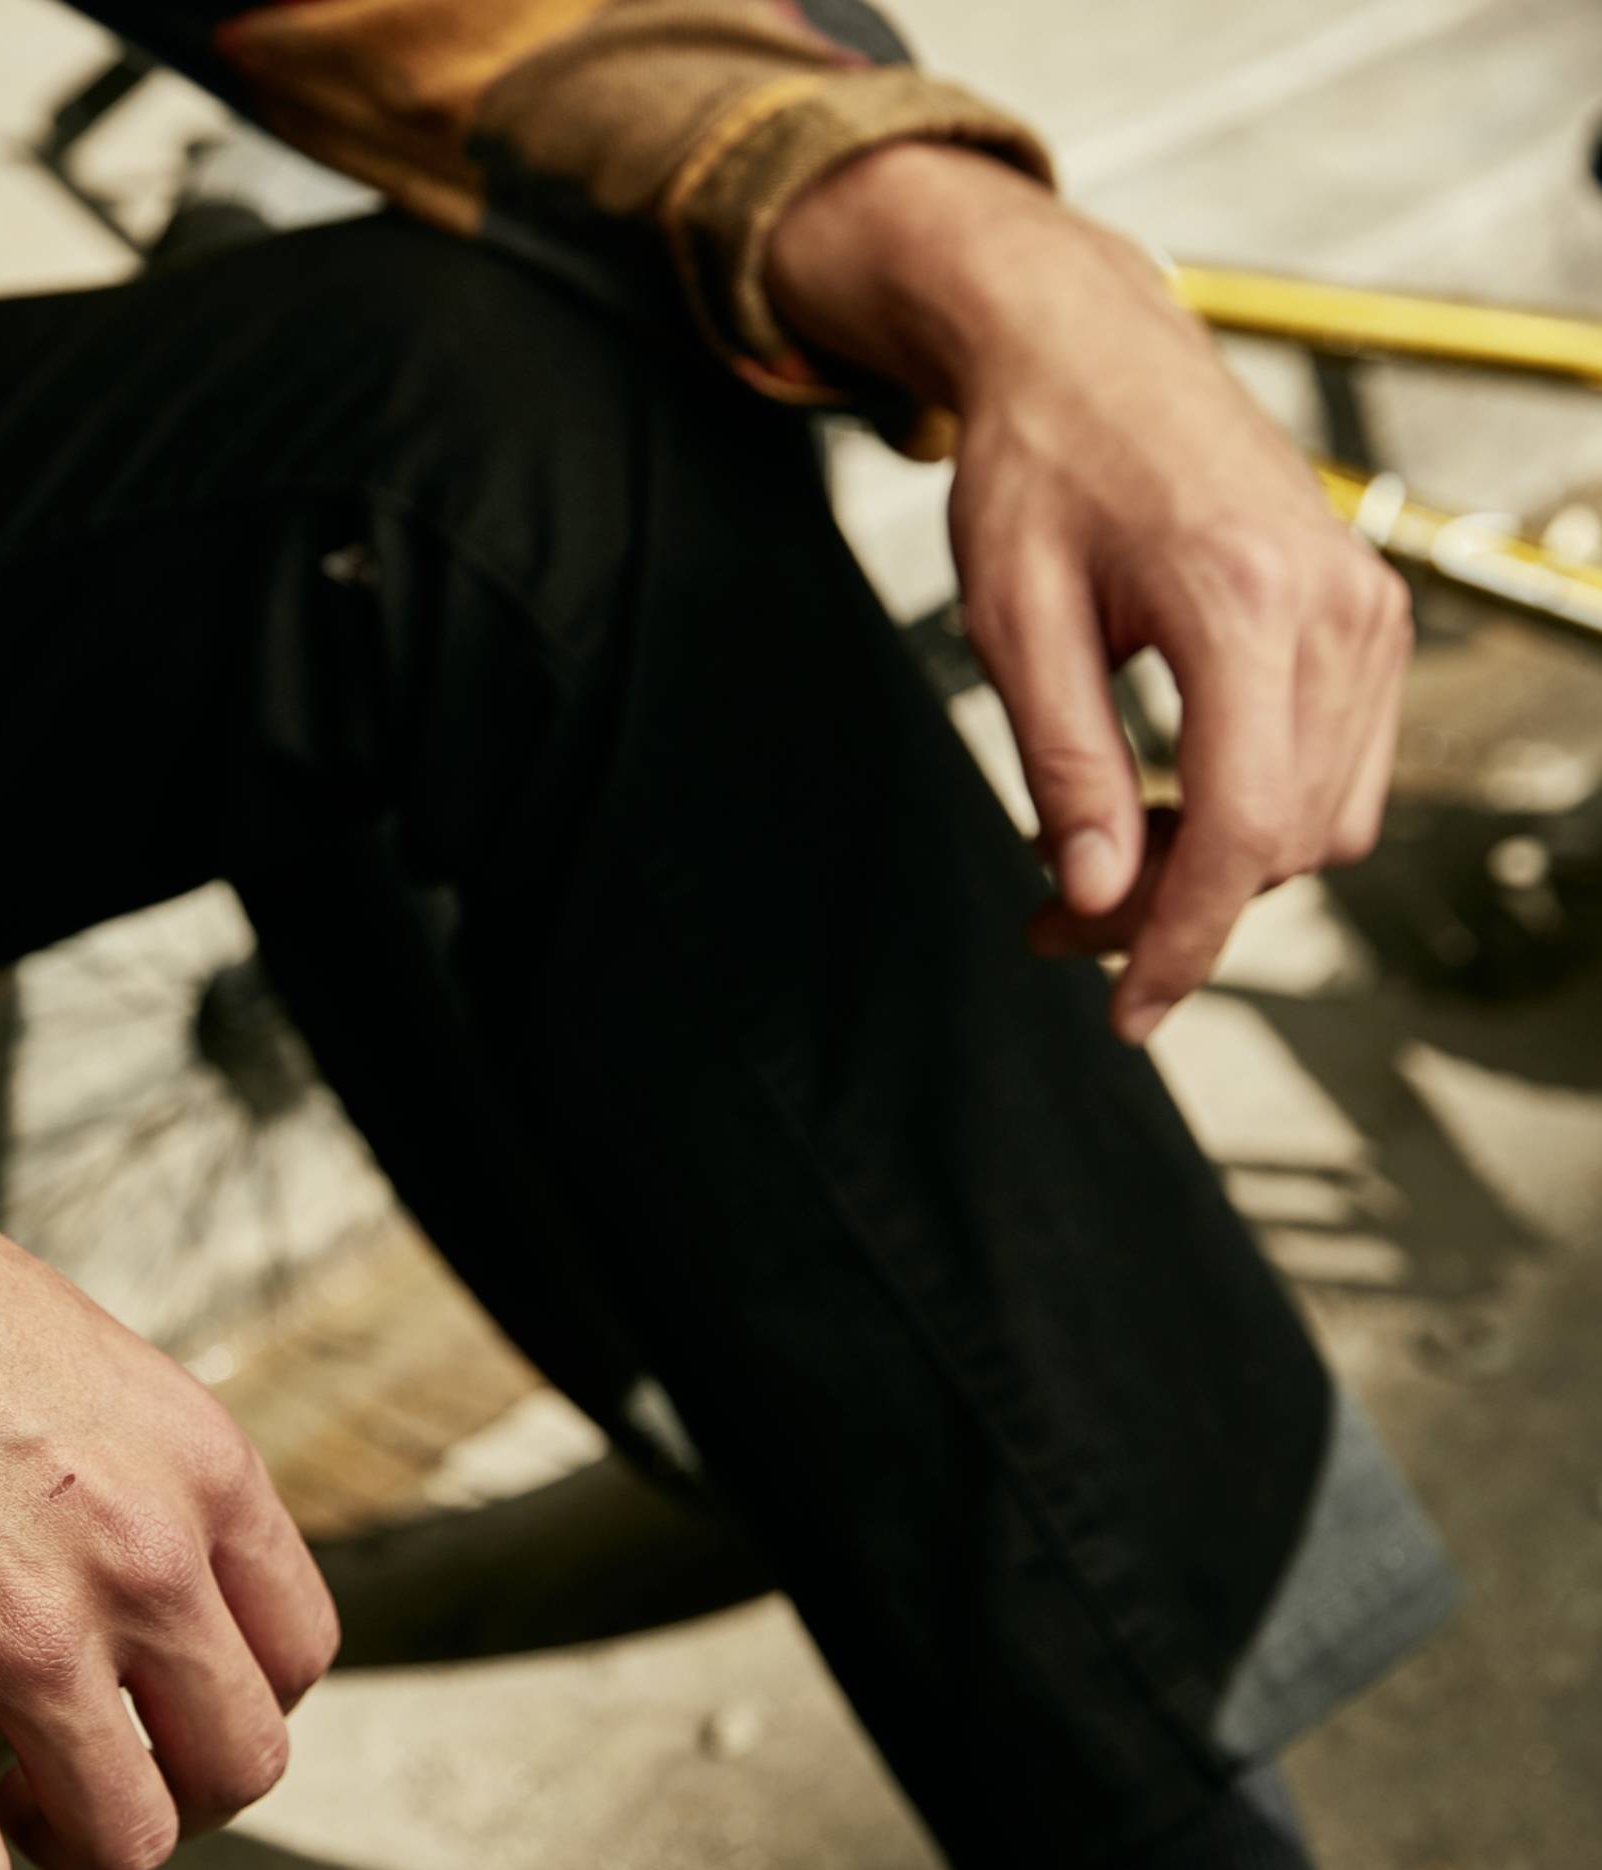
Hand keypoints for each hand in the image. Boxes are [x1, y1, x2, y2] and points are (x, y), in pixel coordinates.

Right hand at [0, 997, 337, 1869]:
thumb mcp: (67, 1353)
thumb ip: (125, 1475)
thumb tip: (124, 1579)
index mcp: (195, 1460)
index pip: (298, 1648)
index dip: (229, 1694)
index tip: (162, 1695)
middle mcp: (138, 1555)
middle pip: (240, 1765)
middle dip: (171, 1786)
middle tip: (89, 1762)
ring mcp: (20, 1638)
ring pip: (126, 1841)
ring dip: (65, 1838)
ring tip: (1, 1794)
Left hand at [769, 144, 1412, 1038]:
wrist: (1089, 348)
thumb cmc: (1034, 467)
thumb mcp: (1011, 619)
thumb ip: (1063, 763)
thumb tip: (1095, 902)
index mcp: (1241, 600)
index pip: (1243, 828)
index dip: (1184, 940)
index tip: (1123, 1012)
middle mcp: (1336, 607)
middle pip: (1288, 839)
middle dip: (1177, 908)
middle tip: (1049, 919)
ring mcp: (1369, 609)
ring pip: (1322, 818)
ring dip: (1213, 868)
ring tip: (1090, 856)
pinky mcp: (1367, 614)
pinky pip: (1333, 765)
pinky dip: (1249, 812)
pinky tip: (1151, 805)